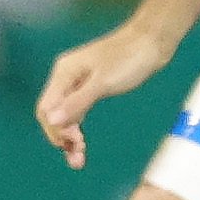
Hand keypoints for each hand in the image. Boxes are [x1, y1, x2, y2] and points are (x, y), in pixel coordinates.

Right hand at [35, 19, 180, 169]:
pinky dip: (79, 125)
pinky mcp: (93, 84)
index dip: (54, 130)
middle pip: (53, 113)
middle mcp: (67, 77)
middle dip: (61, 137)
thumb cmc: (130, 58)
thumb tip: (51, 121)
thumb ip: (78, 102)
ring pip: (66, 113)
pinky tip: (82, 140)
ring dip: (70, 135)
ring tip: (79, 158)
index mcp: (63, 73)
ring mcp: (79, 81)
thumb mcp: (103, 83)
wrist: (153, 40)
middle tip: (77, 159)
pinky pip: (78, 108)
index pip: (46, 108)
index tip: (72, 145)